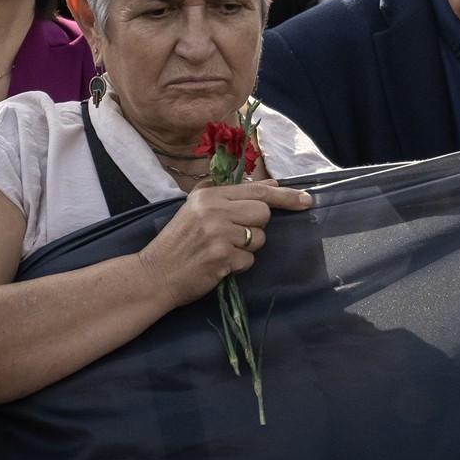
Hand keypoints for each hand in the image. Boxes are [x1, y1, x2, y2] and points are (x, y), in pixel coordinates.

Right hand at [138, 180, 312, 307]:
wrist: (154, 275)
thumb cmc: (177, 243)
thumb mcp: (193, 208)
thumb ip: (224, 194)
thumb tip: (268, 185)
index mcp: (208, 195)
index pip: (256, 190)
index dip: (285, 195)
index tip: (305, 199)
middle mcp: (214, 210)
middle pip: (263, 212)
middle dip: (257, 226)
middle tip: (236, 235)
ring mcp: (218, 234)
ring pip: (259, 238)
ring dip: (246, 248)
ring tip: (221, 251)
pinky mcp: (222, 258)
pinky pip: (249, 260)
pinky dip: (238, 265)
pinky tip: (218, 265)